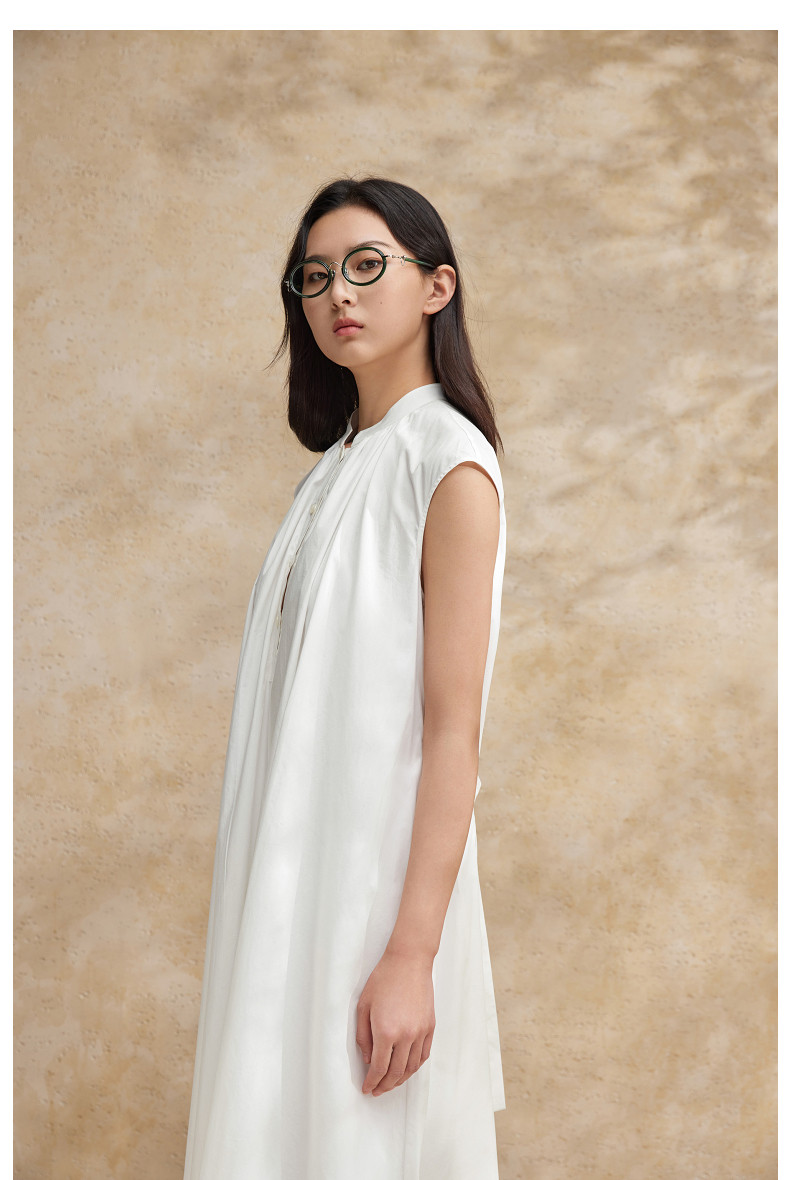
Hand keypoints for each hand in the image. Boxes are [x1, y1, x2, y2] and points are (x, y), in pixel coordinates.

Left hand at [355, 946, 435, 1096]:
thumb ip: (363, 1037)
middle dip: (385, 1086)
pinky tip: (407, 1069)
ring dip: (401, 1080)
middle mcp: (406, 1036)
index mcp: (386, 1032)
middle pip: (396, 1072)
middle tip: (377, 1090)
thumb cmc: (383, 979)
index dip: (372, 1082)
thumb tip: (368, 1059)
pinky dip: (415, 1066)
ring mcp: (420, 1032)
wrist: (409, 961)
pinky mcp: (430, 1027)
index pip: (379, 1068)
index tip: (367, 1089)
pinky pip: (424, 1055)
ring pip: (412, 1067)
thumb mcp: (363, 1006)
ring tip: (391, 1083)